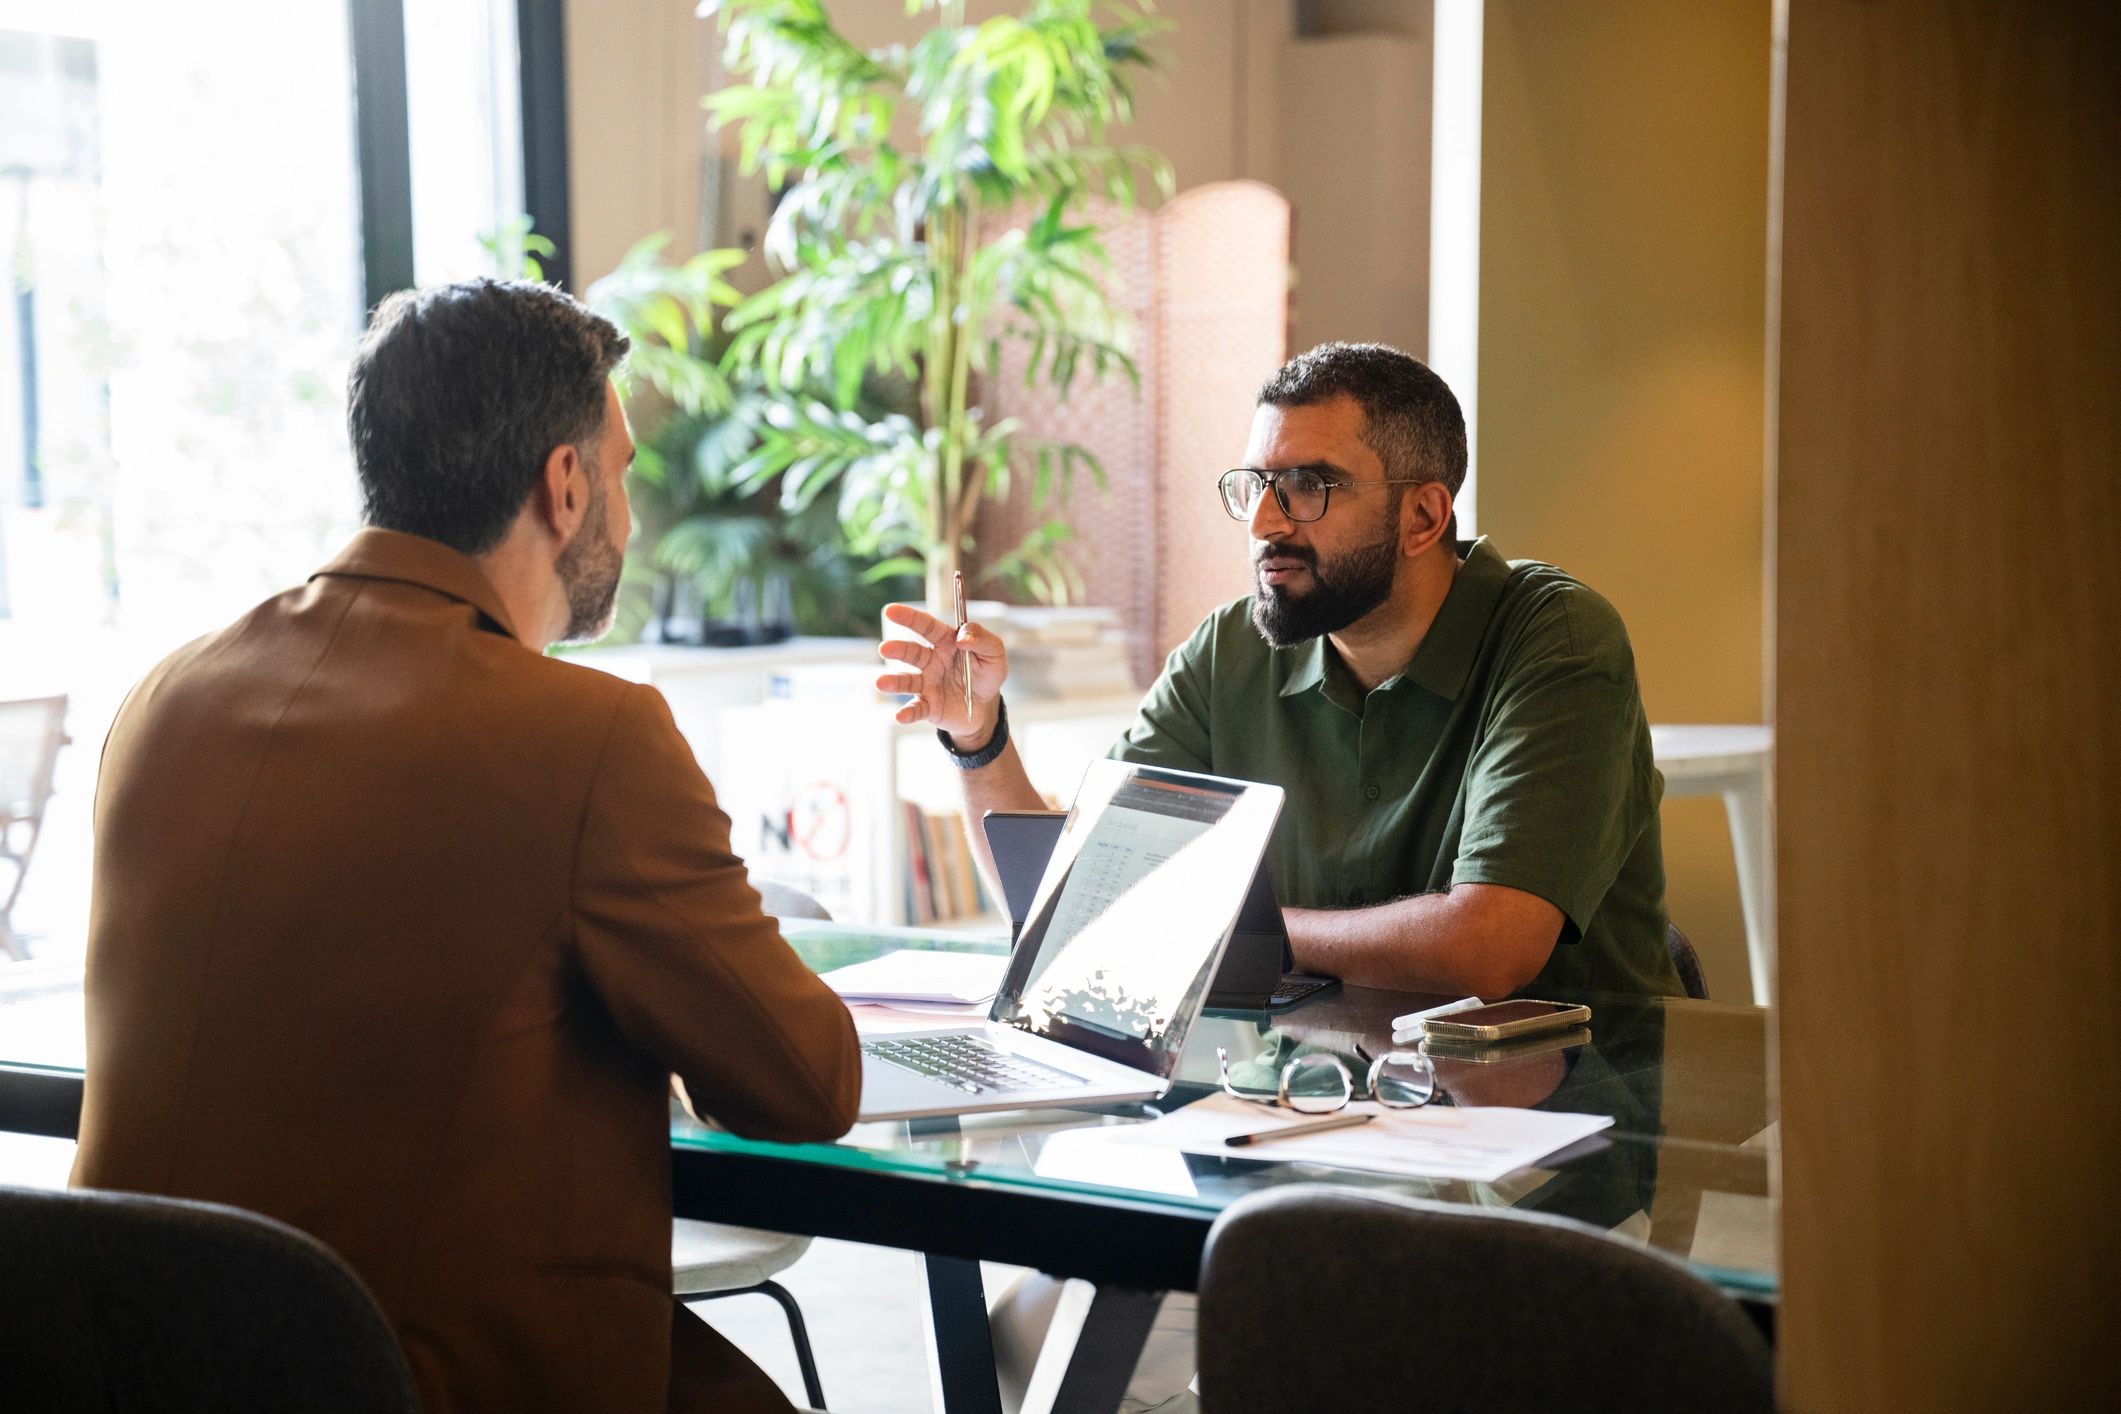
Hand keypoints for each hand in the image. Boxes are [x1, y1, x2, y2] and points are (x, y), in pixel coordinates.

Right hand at [876, 602, 1009, 746]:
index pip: (925, 626)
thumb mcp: (995, 653)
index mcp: (945, 642)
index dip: (909, 617)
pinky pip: (916, 709)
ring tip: (881, 683)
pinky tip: (900, 716)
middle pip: (911, 653)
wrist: (986, 707)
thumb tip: (962, 638)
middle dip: (897, 650)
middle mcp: (930, 661)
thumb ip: (982, 639)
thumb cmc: (987, 674)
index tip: (890, 611)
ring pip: (907, 681)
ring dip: (894, 682)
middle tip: (885, 649)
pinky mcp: (928, 706)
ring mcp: (927, 684)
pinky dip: (907, 713)